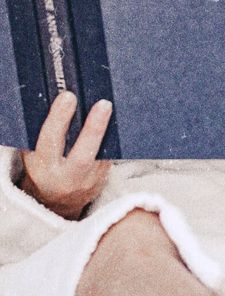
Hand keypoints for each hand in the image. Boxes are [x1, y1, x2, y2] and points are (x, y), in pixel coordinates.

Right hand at [20, 92, 112, 219]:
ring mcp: (88, 181)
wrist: (57, 199)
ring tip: (113, 107)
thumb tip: (61, 99)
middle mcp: (66, 177)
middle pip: (83, 156)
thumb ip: (45, 133)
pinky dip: (114, 138)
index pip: (50, 142)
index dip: (59, 119)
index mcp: (43, 168)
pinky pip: (110, 156)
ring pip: (101, 155)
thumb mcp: (35, 153)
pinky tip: (119, 121)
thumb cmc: (45, 167)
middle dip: (94, 129)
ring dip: (109, 130)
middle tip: (103, 104)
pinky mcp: (103, 179)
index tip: (68, 97)